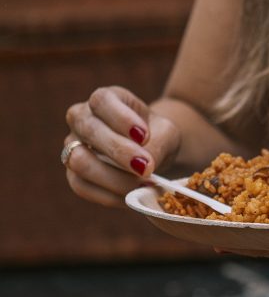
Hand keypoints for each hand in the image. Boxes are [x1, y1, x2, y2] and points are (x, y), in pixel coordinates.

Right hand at [63, 86, 180, 207]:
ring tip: (141, 185)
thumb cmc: (157, 136)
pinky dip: (108, 195)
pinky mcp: (74, 173)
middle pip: (88, 129)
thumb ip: (158, 144)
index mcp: (104, 99)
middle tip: (146, 168)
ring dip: (112, 177)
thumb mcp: (167, 134)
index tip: (144, 136)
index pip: (101, 100)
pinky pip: (81, 186)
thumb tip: (142, 166)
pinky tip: (131, 196)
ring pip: (78, 160)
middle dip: (118, 151)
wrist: (153, 151)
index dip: (121, 118)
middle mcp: (81, 118)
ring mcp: (73, 145)